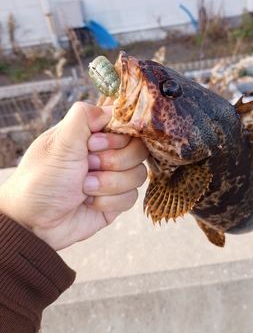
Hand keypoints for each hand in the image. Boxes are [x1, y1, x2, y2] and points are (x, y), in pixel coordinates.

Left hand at [0, 102, 148, 250]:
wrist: (34, 224)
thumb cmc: (40, 180)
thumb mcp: (59, 143)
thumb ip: (84, 117)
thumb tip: (110, 108)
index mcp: (91, 134)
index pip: (125, 124)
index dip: (117, 136)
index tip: (94, 144)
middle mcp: (105, 153)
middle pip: (138, 149)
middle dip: (113, 162)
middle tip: (87, 166)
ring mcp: (112, 177)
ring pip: (138, 174)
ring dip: (109, 184)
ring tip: (84, 188)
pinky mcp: (115, 200)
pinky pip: (132, 197)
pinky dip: (109, 201)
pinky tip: (89, 202)